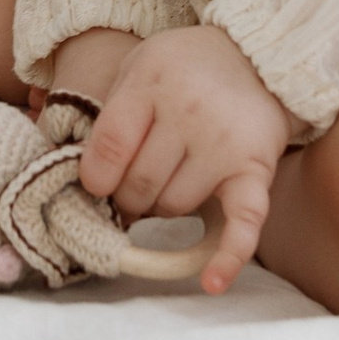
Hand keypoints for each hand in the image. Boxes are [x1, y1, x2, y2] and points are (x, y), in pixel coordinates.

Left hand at [57, 22, 297, 294]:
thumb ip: (110, 114)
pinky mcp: (256, 170)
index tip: (94, 184)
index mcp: (153, 81)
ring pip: (174, 206)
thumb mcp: (137, 68)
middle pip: (140, 183)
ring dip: (162, 206)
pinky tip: (210, 282)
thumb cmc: (183, 70)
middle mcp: (190, 112)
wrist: (255, 57)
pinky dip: (228, 256)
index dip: (95, 176)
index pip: (110, 145)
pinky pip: (243, 221)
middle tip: (131, 186)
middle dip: (127, 195)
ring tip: (167, 182)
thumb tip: (83, 180)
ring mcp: (224, 144)